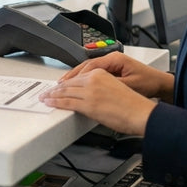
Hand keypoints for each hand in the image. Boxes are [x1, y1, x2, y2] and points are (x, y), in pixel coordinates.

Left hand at [39, 68, 156, 135]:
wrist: (141, 112)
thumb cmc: (133, 104)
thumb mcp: (115, 87)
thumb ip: (100, 88)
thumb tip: (90, 96)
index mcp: (101, 74)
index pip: (77, 77)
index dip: (65, 82)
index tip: (58, 85)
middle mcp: (94, 80)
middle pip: (69, 84)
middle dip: (55, 89)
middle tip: (47, 91)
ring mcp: (90, 92)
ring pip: (65, 92)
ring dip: (52, 95)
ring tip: (45, 98)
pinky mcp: (88, 104)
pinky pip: (67, 102)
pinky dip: (56, 103)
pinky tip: (50, 103)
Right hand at [55, 52, 172, 100]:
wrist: (161, 84)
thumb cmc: (148, 83)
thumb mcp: (128, 85)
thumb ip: (110, 85)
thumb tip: (94, 88)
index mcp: (115, 59)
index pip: (89, 66)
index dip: (76, 77)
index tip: (64, 85)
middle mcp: (112, 58)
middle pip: (85, 66)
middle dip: (71, 77)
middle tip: (57, 86)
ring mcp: (112, 63)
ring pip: (88, 69)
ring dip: (75, 78)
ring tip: (62, 86)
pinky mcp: (113, 70)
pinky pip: (93, 73)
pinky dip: (83, 79)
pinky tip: (76, 85)